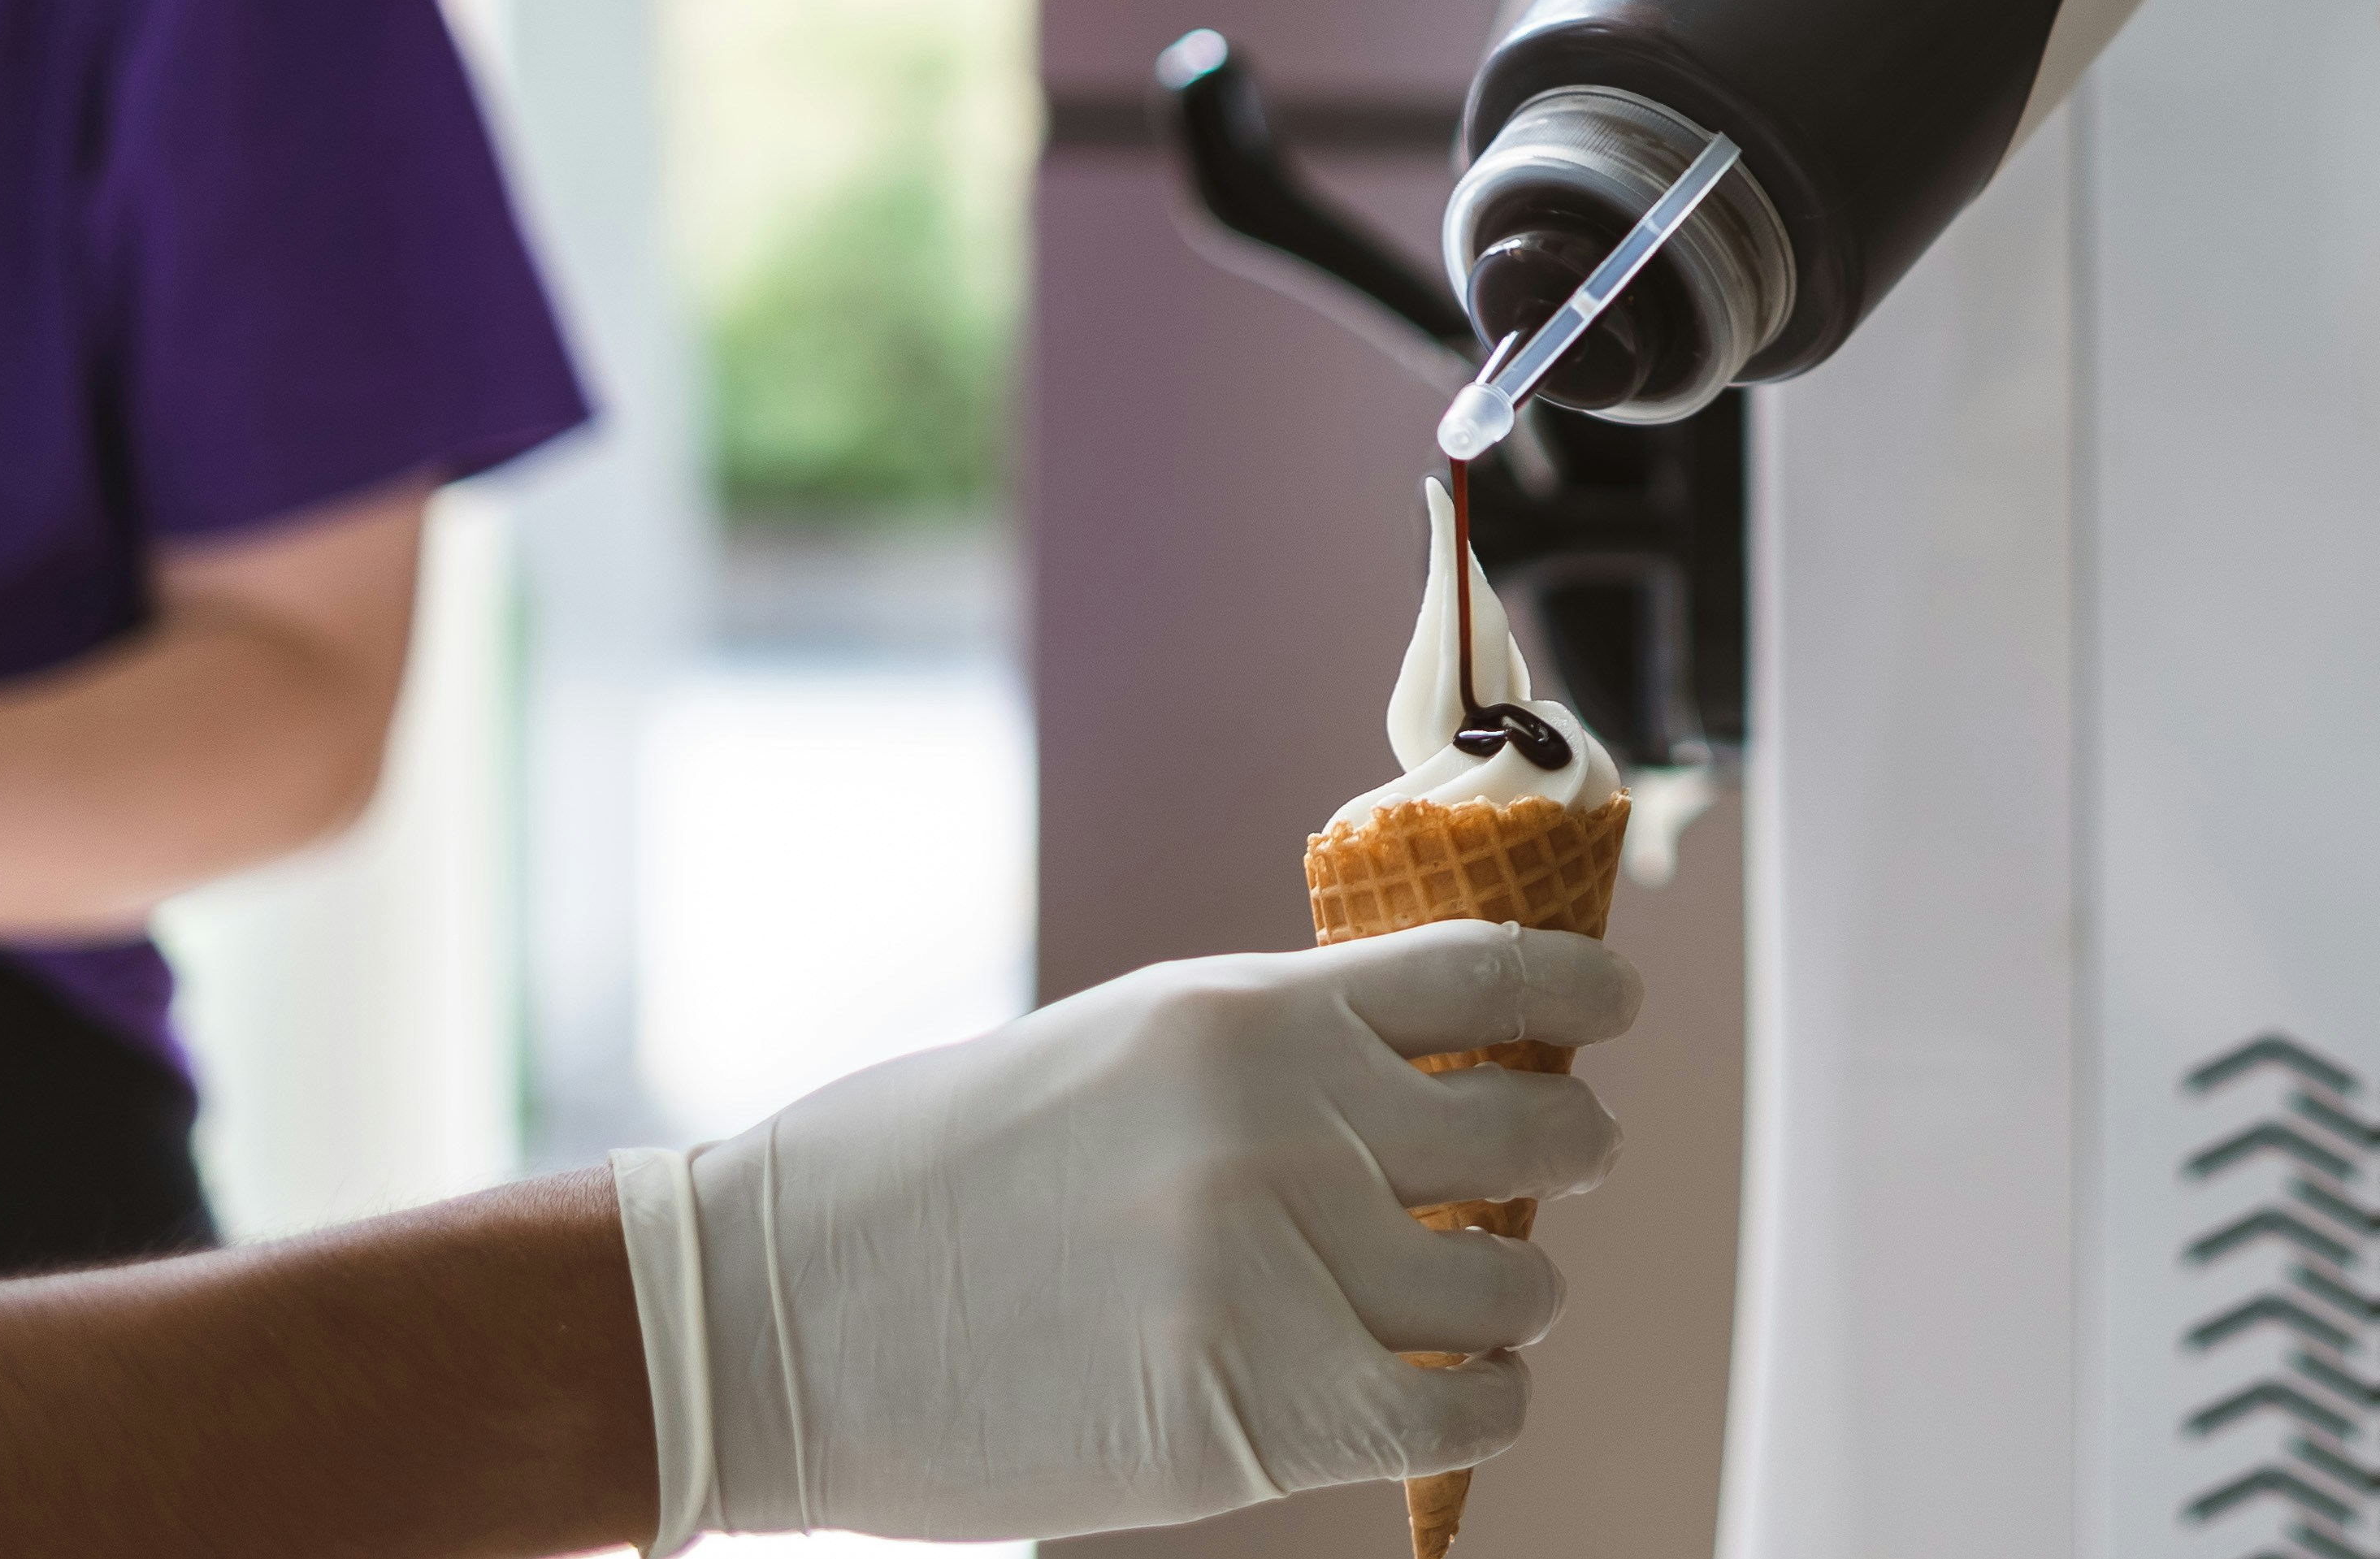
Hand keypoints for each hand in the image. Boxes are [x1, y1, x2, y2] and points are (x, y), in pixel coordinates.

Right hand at [614, 921, 1640, 1548]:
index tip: (1613, 1016)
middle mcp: (1281, 1122)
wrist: (766, 1313)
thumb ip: (1274, 1055)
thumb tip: (1430, 1073)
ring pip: (1517, 1285)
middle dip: (1564, 1153)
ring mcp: (1272, 1266)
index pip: (1489, 972)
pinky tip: (1442, 1392)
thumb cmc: (926, 1177)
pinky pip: (1461, 1408)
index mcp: (1245, 1011)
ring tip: (1466, 1309)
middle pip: (1537, 1131)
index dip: (1582, 997)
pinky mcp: (1250, 1407)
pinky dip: (1481, 1403)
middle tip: (1536, 1185)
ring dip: (1513, 1299)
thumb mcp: (1118, 1053)